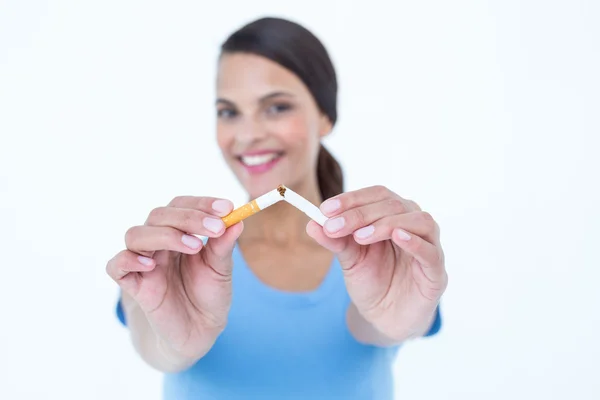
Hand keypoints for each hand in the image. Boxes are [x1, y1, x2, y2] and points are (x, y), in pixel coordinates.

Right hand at [106, 196, 242, 362]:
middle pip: (159, 215)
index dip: (202, 203)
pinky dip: (128, 260)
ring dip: (165, 235)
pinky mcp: (133, 285)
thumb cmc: (209, 293)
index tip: (226, 208)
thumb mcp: (221, 268)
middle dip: (189, 218)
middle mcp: (159, 242)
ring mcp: (144, 262)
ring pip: (136, 234)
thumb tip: (238, 220)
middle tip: (216, 228)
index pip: (182, 206)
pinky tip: (151, 265)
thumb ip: (224, 245)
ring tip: (194, 246)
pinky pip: (116, 266)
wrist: (200, 330)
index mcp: (179, 232)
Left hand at [306, 185, 446, 340]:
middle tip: (334, 226)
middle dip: (361, 213)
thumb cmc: (372, 282)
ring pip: (418, 220)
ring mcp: (430, 247)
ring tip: (360, 236)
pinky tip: (396, 237)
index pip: (377, 195)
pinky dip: (415, 242)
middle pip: (394, 204)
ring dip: (386, 223)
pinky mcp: (437, 273)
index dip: (352, 199)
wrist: (385, 318)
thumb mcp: (349, 260)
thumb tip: (311, 223)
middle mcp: (414, 225)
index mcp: (394, 216)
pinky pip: (431, 251)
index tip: (326, 209)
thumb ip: (335, 241)